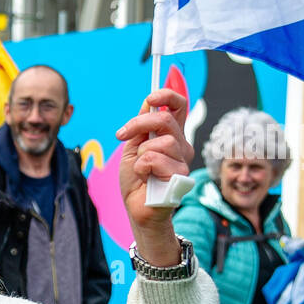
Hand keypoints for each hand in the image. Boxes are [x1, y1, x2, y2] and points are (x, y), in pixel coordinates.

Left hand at [116, 89, 193, 264]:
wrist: (136, 208)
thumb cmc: (136, 181)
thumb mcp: (132, 148)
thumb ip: (140, 127)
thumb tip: (147, 102)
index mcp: (170, 136)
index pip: (179, 106)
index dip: (167, 95)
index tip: (150, 99)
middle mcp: (181, 145)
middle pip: (165, 120)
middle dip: (138, 124)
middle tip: (121, 135)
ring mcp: (182, 161)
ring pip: (160, 142)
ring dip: (140, 155)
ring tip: (140, 169)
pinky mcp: (179, 176)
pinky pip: (154, 160)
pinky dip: (141, 168)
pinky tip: (145, 178)